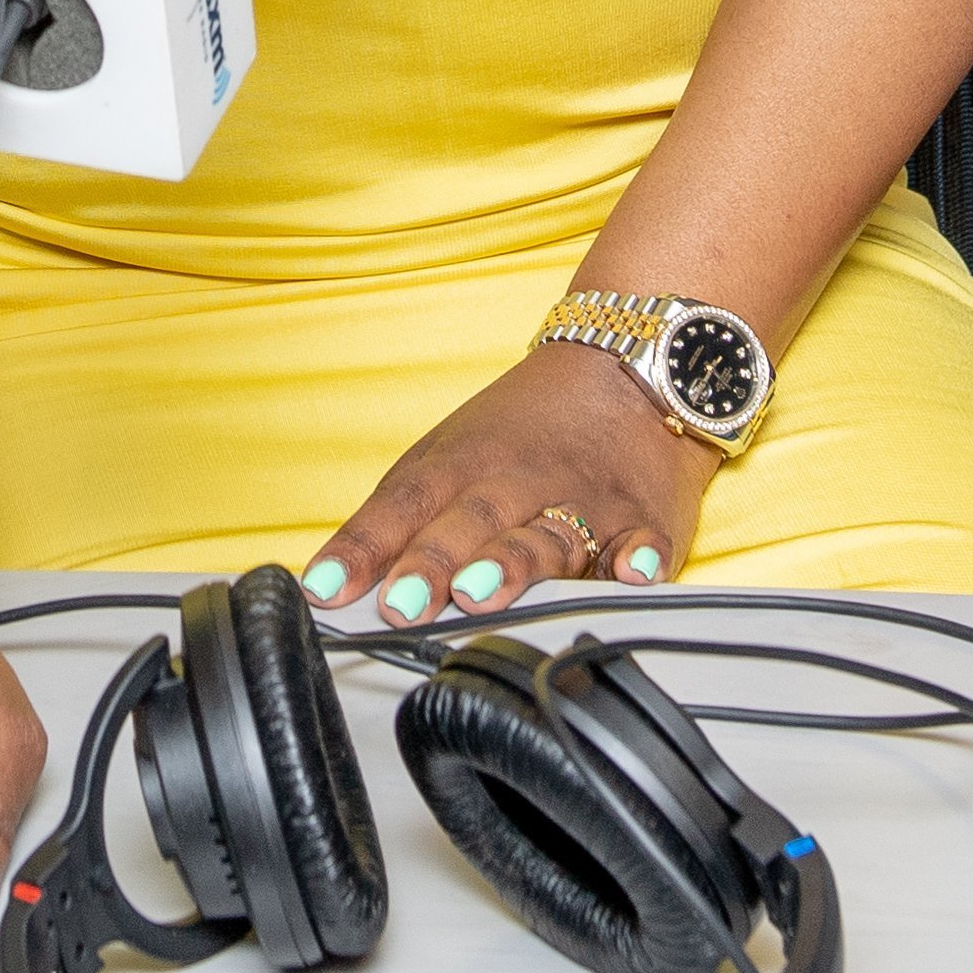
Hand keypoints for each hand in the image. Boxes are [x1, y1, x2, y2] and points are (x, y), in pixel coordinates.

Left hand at [307, 341, 717, 624]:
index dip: (364, 546)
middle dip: (432, 562)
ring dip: (512, 564)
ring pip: (547, 534)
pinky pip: (644, 542)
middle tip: (401, 602)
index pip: (405, 504)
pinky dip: (640, 557)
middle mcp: (518, 483)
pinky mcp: (642, 522)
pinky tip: (632, 571)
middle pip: (471, 521)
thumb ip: (392, 526)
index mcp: (462, 464)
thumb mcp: (445, 460)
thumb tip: (327, 588)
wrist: (625, 370)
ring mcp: (583, 502)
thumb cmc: (521, 432)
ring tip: (480, 591)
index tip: (328, 589)